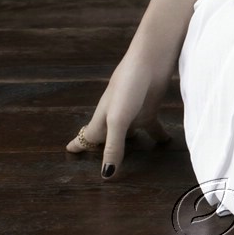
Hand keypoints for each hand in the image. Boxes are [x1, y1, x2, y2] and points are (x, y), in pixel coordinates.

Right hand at [65, 45, 173, 178]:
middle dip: (102, 151)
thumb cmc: (129, 86)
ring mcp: (132, 115)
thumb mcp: (118, 119)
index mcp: (102, 120)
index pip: (87, 137)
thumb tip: (106, 175)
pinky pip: (152, 129)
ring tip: (131, 163)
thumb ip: (114, 146)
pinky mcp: (149, 110)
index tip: (68, 151)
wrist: (151, 60)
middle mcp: (115, 119)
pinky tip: (165, 143)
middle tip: (99, 164)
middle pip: (106, 139)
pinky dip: (157, 137)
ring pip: (128, 137)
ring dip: (129, 148)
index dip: (78, 145)